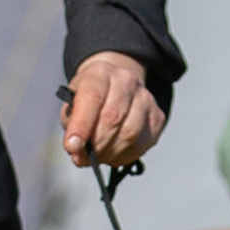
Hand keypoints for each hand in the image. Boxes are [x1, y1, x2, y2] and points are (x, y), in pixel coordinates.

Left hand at [61, 52, 165, 169]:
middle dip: (96, 144)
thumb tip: (78, 152)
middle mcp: (125, 80)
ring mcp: (145, 98)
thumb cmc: (90, 100)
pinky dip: (124, 155)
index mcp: (100, 72)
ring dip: (110, 153)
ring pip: (129, 134)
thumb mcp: (72, 107)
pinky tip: (114, 152)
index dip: (81, 125)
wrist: (114, 87)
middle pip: (112, 118)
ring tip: (99, 155)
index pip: (92, 97)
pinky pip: (141, 145)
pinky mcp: (157, 117)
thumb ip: (72, 128)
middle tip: (84, 157)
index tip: (72, 146)